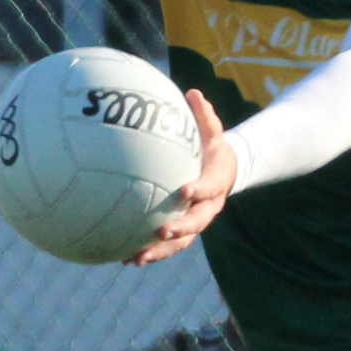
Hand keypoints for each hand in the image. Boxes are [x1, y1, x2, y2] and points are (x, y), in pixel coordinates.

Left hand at [131, 92, 233, 263]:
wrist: (224, 171)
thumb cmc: (212, 146)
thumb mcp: (212, 130)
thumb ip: (204, 115)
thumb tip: (193, 92)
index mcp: (217, 181)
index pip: (210, 187)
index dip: (199, 190)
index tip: (185, 191)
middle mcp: (209, 206)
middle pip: (197, 223)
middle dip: (180, 229)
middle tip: (162, 231)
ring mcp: (196, 220)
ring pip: (182, 241)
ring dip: (161, 251)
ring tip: (137, 257)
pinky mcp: (183, 229)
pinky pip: (167, 245)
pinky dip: (149, 253)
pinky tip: (125, 258)